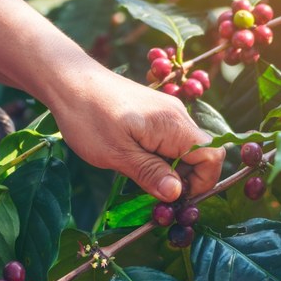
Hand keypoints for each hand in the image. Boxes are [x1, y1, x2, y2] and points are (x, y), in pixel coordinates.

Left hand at [43, 65, 223, 201]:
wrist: (68, 81)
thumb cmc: (89, 117)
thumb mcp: (117, 154)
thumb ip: (150, 174)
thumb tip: (177, 195)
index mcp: (174, 125)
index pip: (212, 156)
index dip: (201, 183)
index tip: (174, 199)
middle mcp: (176, 116)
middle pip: (199, 155)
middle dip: (182, 180)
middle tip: (152, 196)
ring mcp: (165, 113)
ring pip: (183, 150)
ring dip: (168, 170)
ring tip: (138, 178)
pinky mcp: (153, 114)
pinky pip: (168, 141)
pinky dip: (158, 157)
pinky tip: (134, 162)